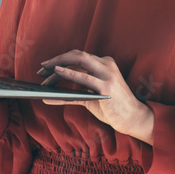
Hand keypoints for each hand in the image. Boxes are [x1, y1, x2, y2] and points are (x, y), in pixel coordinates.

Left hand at [36, 49, 152, 139]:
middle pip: (77, 55)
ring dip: (58, 69)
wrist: (133, 118)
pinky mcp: (106, 88)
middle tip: (41, 68)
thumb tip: (52, 93)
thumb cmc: (112, 107)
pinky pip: (83, 79)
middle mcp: (106, 65)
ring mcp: (107, 75)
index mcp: (104, 63)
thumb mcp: (92, 95)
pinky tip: (55, 76)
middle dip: (57, 60)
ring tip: (44, 76)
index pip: (78, 56)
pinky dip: (68, 75)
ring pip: (78, 63)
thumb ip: (75, 90)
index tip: (46, 66)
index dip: (61, 58)